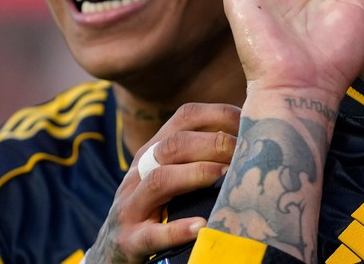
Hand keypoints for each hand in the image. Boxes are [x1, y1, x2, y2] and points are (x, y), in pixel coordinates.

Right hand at [85, 103, 239, 262]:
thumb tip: (252, 139)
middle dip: (212, 143)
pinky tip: (201, 226)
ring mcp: (131, 205)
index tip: (249, 122)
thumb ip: (199, 155)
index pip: (184, 118)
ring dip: (195, 174)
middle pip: (172, 145)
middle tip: (243, 152)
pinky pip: (153, 234)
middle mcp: (139, 172)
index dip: (219, 114)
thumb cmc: (155, 206)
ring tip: (225, 176)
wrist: (111, 248)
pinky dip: (177, 230)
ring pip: (159, 180)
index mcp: (154, 151)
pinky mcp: (130, 240)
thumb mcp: (170, 174)